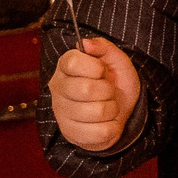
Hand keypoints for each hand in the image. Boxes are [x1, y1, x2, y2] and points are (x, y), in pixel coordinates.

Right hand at [49, 37, 139, 152]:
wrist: (120, 112)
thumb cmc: (115, 84)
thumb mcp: (116, 61)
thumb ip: (103, 48)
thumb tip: (85, 43)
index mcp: (66, 67)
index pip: (73, 62)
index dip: (95, 67)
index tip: (102, 71)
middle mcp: (58, 89)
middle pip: (86, 89)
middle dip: (107, 90)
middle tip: (108, 91)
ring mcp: (61, 113)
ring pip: (96, 112)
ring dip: (111, 109)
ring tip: (107, 106)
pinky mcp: (70, 133)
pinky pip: (100, 132)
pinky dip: (111, 127)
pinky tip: (105, 122)